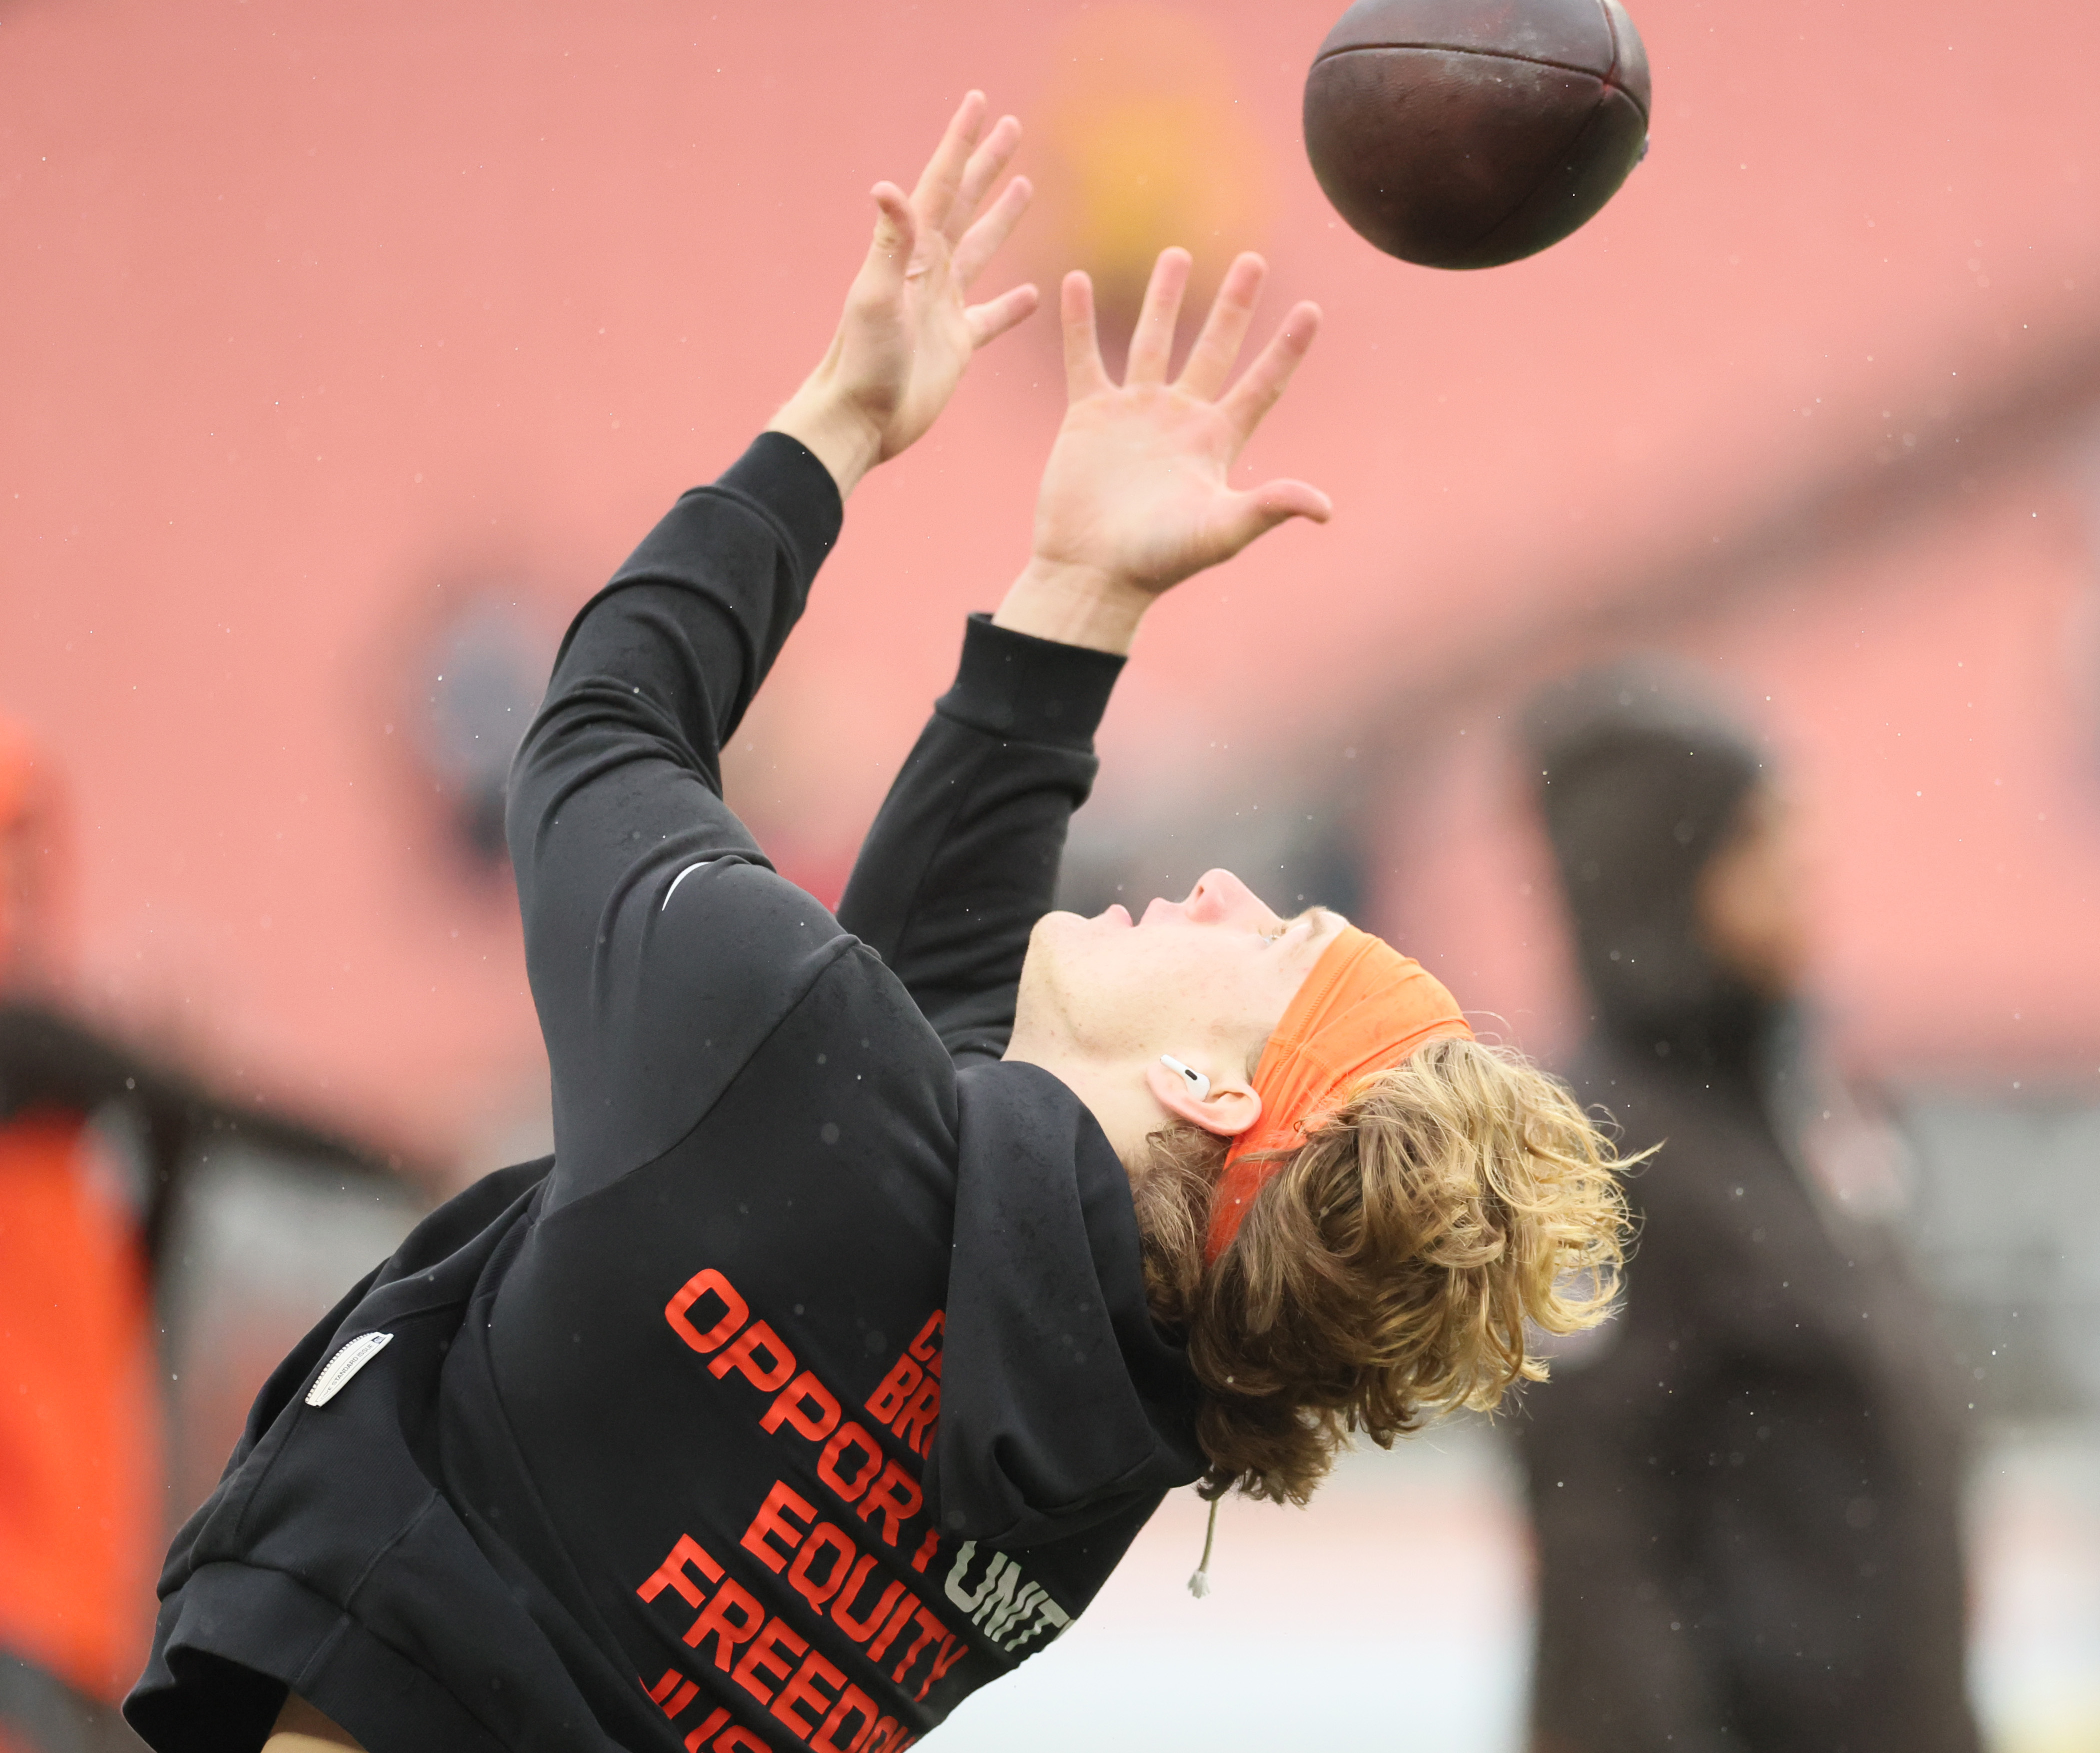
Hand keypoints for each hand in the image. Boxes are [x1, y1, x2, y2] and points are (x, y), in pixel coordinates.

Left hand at [768, 92, 1037, 496]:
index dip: (961, 143)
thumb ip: (889, 243)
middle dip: (987, 165)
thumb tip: (888, 186)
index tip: (979, 102)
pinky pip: (991, 317)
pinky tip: (1034, 294)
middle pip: (965, 205)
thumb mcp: (875, 297)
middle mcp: (928, 273)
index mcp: (911, 254)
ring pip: (981, 251)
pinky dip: (1013, 306)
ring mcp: (943, 307)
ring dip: (1002, 218)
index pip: (942, 185)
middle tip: (1013, 126)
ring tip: (1024, 185)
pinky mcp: (956, 345)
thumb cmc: (861, 361)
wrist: (860, 418)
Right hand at [993, 251, 1327, 652]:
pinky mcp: (1089, 415)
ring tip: (1177, 253)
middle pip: (1214, 348)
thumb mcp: (1220, 531)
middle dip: (1234, 305)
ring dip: (1164, 298)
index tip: (1312, 311)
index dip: (1286, 350)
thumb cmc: (1158, 560)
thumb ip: (1269, 507)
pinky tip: (1078, 281)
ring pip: (1153, 340)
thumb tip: (1325, 508)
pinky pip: (1086, 357)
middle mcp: (1179, 419)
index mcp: (1215, 441)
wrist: (1092, 572)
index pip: (1261, 385)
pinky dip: (1080, 320)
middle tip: (1253, 260)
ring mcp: (1134, 413)